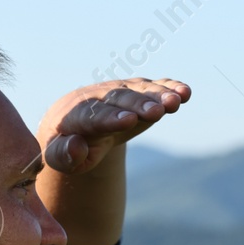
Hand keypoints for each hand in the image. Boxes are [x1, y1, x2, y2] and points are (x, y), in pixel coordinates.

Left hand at [35, 77, 190, 174]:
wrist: (73, 122)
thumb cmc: (66, 144)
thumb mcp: (58, 157)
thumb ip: (62, 154)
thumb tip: (77, 147)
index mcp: (75, 115)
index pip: (93, 116)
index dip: (111, 118)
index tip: (129, 120)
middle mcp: (98, 97)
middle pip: (119, 99)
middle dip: (138, 104)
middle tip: (156, 111)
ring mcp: (119, 92)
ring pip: (138, 90)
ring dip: (158, 94)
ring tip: (176, 100)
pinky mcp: (136, 91)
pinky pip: (153, 87)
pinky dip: (169, 87)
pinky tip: (185, 92)